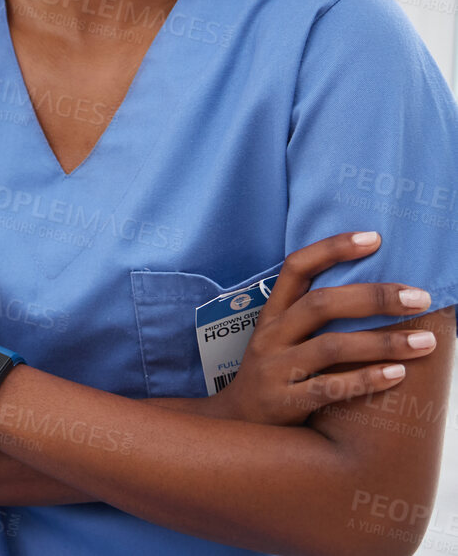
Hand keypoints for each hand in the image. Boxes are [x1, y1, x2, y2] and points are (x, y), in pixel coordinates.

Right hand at [206, 231, 437, 424]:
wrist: (236, 423)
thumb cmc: (274, 375)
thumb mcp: (280, 339)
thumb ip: (312, 317)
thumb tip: (375, 293)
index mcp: (271, 314)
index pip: (296, 268)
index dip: (332, 249)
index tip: (374, 238)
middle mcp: (271, 336)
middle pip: (320, 305)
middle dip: (374, 297)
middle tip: (420, 297)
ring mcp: (276, 369)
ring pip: (330, 347)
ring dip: (382, 342)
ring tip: (426, 341)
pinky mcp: (285, 402)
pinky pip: (329, 388)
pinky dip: (366, 379)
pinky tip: (398, 374)